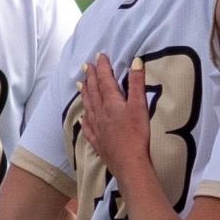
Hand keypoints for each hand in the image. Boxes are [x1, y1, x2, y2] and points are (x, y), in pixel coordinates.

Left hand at [80, 54, 152, 179]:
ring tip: (80, 85)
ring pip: (88, 107)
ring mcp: (98, 128)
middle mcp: (101, 113)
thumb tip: (135, 61)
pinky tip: (82, 118)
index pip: (105, 81)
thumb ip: (137, 83)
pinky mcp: (99, 142)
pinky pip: (89, 128)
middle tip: (85, 66)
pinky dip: (85, 121)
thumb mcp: (140, 106)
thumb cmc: (137, 134)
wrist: (129, 163)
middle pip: (94, 92)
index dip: (102, 67)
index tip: (99, 56)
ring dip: (85, 94)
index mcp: (112, 103)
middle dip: (90, 77)